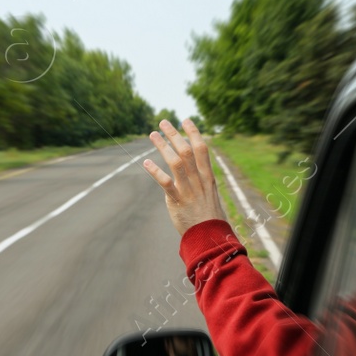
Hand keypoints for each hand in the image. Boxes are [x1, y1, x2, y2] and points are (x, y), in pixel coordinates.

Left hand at [143, 119, 230, 235]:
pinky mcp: (177, 201)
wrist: (210, 236)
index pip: (202, 149)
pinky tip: (146, 162)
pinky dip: (155, 171)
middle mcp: (198, 180)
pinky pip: (165, 183)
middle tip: (163, 122)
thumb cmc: (209, 215)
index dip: (193, 132)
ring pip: (175, 162)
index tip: (185, 120)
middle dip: (174, 134)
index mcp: (208, 177)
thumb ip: (201, 178)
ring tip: (153, 135)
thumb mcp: (209, 193)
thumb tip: (193, 166)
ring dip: (163, 146)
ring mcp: (188, 190)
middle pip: (186, 151)